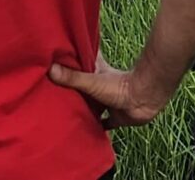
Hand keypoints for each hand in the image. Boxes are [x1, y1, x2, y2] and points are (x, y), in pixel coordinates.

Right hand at [48, 56, 171, 128]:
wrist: (144, 99)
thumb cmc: (121, 85)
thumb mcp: (92, 81)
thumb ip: (73, 77)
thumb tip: (50, 68)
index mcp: (97, 72)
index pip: (83, 63)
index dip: (73, 61)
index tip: (59, 61)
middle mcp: (102, 86)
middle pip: (84, 87)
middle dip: (73, 90)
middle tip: (55, 94)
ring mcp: (109, 102)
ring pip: (93, 106)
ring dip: (83, 110)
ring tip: (64, 115)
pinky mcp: (116, 118)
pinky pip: (103, 124)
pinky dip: (96, 128)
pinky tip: (85, 133)